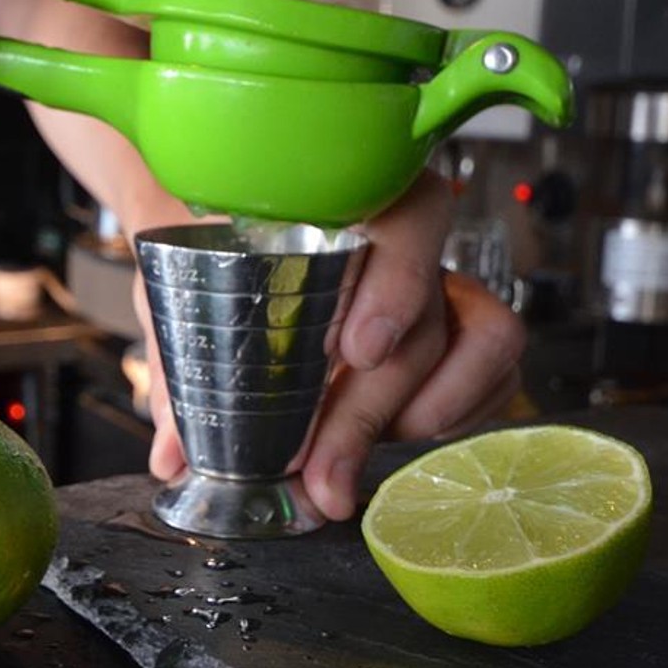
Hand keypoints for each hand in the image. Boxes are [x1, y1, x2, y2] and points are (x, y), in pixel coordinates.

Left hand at [141, 172, 526, 520]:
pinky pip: (493, 373)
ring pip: (487, 344)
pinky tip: (390, 442)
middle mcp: (406, 237)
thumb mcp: (179, 285)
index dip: (397, 287)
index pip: (412, 218)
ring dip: (425, 414)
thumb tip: (173, 456)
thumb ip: (180, 365)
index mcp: (350, 194)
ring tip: (350, 460)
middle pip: (426, 319)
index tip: (356, 351)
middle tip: (320, 473)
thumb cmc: (202, 241)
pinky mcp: (454, 327)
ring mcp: (438, 281)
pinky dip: (452, 417)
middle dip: (371, 411)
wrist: (207, 220)